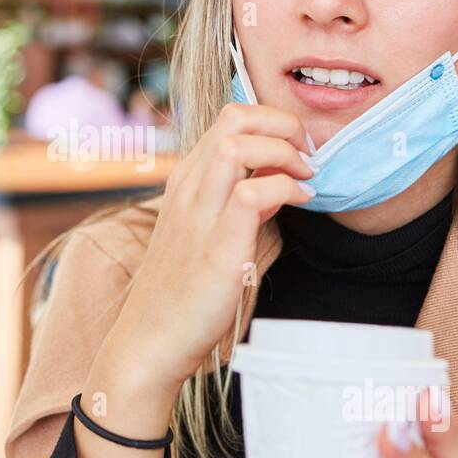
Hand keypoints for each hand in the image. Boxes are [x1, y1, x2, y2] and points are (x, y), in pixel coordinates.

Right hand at [103, 102, 312, 394]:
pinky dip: (283, 187)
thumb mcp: (213, 235)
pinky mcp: (216, 248)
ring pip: (236, 142)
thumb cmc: (185, 293)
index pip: (229, 119)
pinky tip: (300, 202)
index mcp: (186, 181)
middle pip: (234, 117)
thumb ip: (248, 208)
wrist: (151, 341)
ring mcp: (198, 215)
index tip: (297, 150)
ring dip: (283, 150)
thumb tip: (287, 191)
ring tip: (304, 176)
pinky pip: (250, 193)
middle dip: (283, 124)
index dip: (272, 122)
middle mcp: (188, 188)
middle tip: (306, 156)